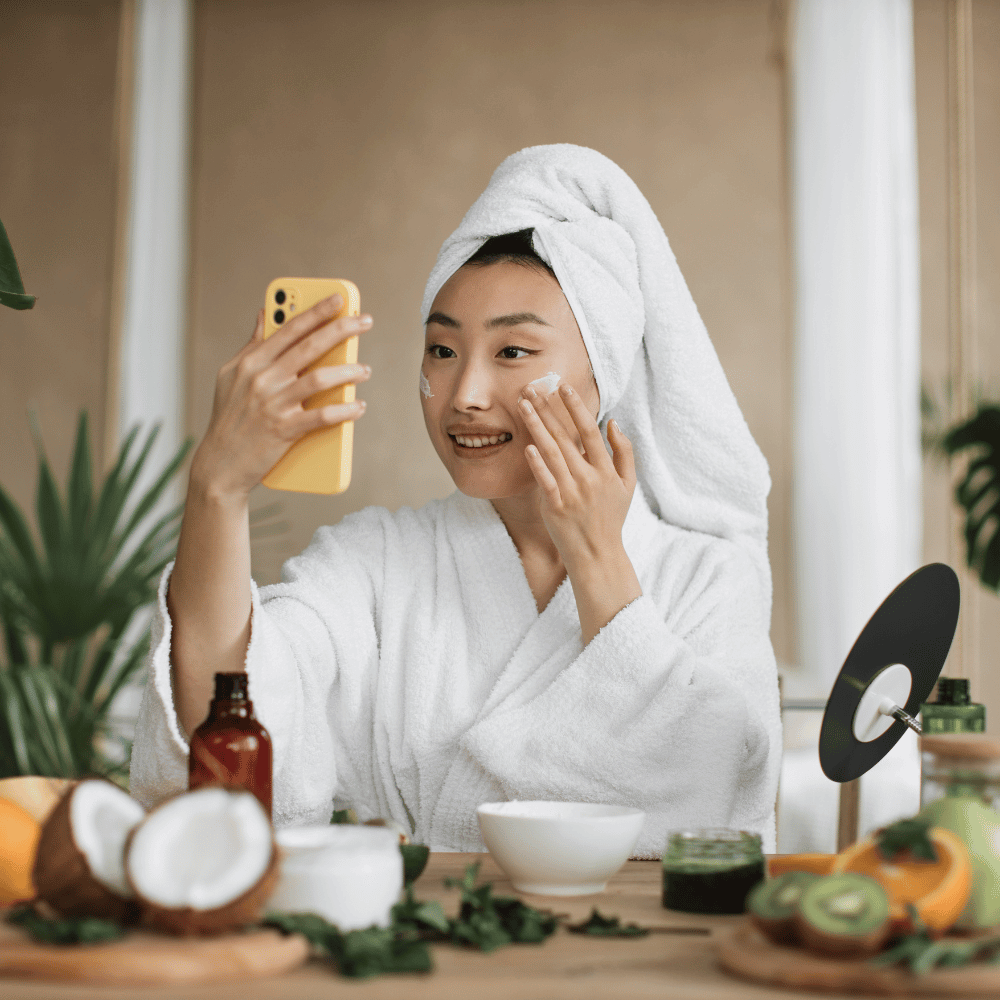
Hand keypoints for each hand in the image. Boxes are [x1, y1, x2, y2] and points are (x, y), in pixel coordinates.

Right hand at [191, 294, 372, 500]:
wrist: (219, 465)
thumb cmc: (229, 418)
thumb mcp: (231, 376)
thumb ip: (252, 345)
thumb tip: (264, 313)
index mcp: (251, 362)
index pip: (289, 328)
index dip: (316, 310)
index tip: (339, 298)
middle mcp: (261, 379)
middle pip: (309, 347)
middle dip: (341, 329)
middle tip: (364, 321)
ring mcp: (272, 404)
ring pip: (319, 379)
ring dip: (348, 372)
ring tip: (364, 370)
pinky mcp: (283, 430)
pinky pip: (321, 416)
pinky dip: (343, 410)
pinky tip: (358, 406)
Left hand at [518, 382, 636, 569]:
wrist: (597, 554)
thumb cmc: (610, 517)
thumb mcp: (628, 485)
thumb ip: (624, 452)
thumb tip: (613, 423)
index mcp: (606, 470)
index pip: (590, 431)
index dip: (576, 408)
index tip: (563, 387)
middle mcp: (588, 478)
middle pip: (565, 437)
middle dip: (547, 410)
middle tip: (531, 388)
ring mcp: (571, 492)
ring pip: (551, 452)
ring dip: (536, 426)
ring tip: (523, 405)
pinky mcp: (555, 506)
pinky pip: (545, 481)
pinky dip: (537, 464)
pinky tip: (527, 446)